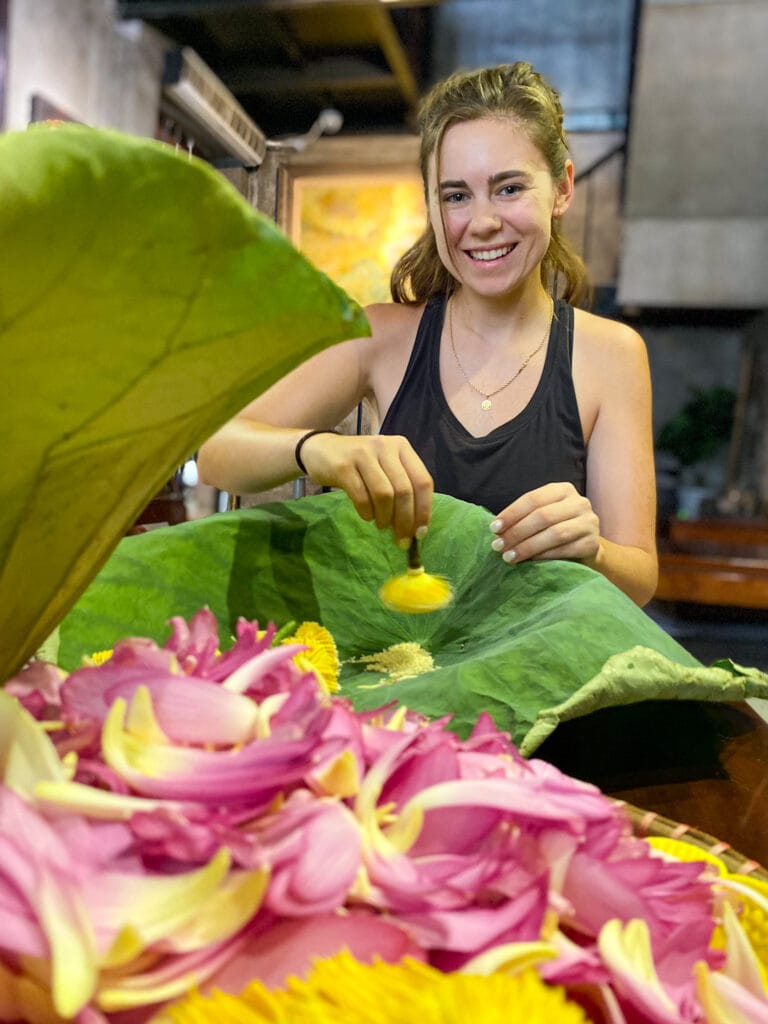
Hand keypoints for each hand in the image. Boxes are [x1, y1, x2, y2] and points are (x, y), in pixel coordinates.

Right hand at [299, 432, 432, 544]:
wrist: (322, 450)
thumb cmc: (360, 464)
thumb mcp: (385, 467)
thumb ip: (402, 488)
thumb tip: (416, 528)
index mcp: (402, 447)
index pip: (423, 481)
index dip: (424, 510)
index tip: (420, 533)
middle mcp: (385, 446)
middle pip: (404, 491)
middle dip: (405, 521)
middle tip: (402, 540)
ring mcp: (363, 454)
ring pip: (384, 495)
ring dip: (385, 518)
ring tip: (381, 525)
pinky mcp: (343, 466)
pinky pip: (361, 497)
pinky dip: (367, 513)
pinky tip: (367, 516)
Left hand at [489, 482, 600, 565]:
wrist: (586, 548)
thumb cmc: (556, 529)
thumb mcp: (543, 515)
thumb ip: (524, 517)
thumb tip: (496, 529)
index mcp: (563, 490)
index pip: (533, 499)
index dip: (511, 513)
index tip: (494, 528)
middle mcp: (579, 502)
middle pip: (542, 516)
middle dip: (516, 532)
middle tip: (498, 546)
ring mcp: (589, 522)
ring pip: (554, 534)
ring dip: (528, 546)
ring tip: (509, 557)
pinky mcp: (593, 543)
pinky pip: (565, 550)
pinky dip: (544, 556)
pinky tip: (530, 561)